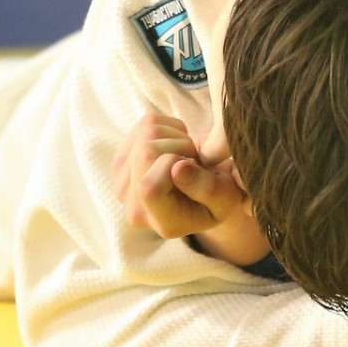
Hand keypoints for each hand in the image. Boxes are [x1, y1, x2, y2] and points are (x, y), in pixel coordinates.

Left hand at [112, 114, 227, 237]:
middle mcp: (134, 206)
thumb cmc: (217, 198)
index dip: (174, 164)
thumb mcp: (226, 199)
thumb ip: (207, 188)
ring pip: (144, 134)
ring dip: (175, 136)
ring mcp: (122, 183)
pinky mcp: (121, 161)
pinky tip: (177, 146)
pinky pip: (143, 125)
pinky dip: (167, 127)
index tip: (194, 165)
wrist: (204, 195)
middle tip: (195, 159)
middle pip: (145, 152)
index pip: (149, 187)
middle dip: (179, 145)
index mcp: (161, 221)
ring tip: (187, 155)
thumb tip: (178, 167)